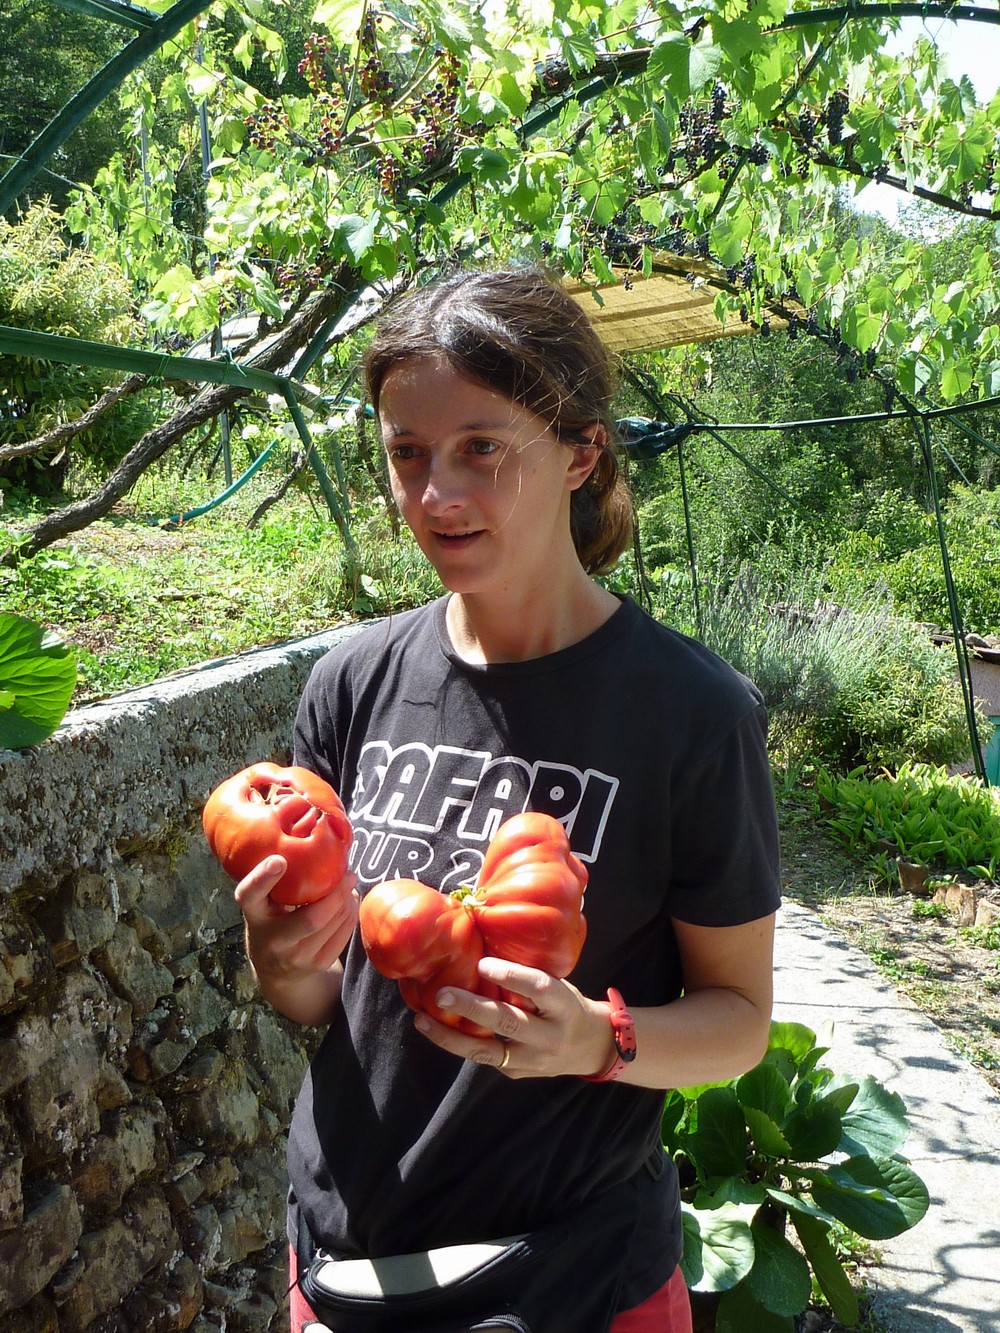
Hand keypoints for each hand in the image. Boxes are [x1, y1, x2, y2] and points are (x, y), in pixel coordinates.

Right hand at [235, 854, 358, 986]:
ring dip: (347, 899)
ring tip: (349, 884)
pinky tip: (349, 901)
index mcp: (254, 915)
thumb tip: (316, 842)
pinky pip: (343, 935)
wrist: (276, 972)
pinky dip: (351, 913)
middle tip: (347, 872)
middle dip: (336, 893)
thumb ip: (279, 881)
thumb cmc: (273, 921)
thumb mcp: (265, 903)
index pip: (249, 896)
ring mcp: (295, 956)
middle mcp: (271, 939)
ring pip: (331, 923)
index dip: (262, 878)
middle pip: (310, 918)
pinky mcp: (316, 964)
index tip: (279, 860)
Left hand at [412, 956, 613, 1079]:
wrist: (592, 1047)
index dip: (512, 976)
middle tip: (441, 993)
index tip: (482, 962)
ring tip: (422, 1019)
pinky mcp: (516, 1072)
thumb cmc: (568, 1005)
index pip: (539, 989)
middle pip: (507, 1021)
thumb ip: (530, 976)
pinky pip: (484, 1057)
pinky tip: (436, 1029)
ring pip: (486, 1051)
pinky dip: (458, 1043)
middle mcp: (549, 1036)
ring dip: (450, 1037)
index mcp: (564, 1006)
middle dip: (471, 1008)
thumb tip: (484, 948)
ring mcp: (532, 1059)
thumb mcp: (560, 986)